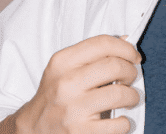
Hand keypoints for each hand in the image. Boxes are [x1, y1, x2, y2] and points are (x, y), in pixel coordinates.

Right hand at [11, 34, 140, 133]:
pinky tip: (119, 120)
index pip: (103, 43)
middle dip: (131, 71)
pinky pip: (117, 124)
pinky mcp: (80, 132)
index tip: (134, 56)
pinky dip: (124, 122)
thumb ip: (93, 54)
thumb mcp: (64, 68)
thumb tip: (127, 41)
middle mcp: (66, 84)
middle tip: (131, 78)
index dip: (126, 48)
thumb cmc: (55, 96)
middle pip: (115, 66)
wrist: (32, 129)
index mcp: (62, 62)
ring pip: (120, 93)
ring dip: (132, 96)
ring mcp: (72, 109)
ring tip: (129, 98)